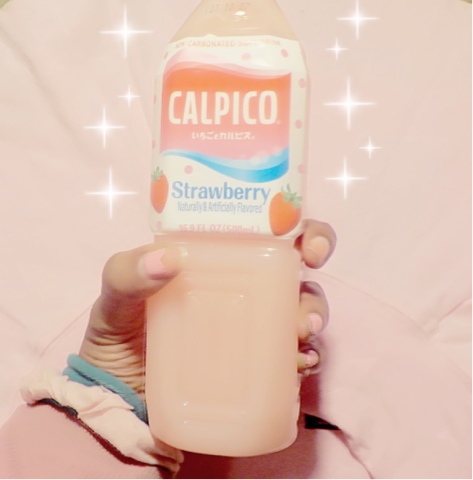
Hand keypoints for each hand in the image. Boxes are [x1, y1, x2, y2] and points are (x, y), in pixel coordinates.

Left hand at [78, 219, 335, 395]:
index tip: (307, 242)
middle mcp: (243, 285)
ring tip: (303, 333)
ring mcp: (253, 324)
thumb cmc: (119, 330)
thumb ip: (127, 272)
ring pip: (301, 308)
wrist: (118, 392)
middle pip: (295, 268)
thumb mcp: (115, 294)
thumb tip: (165, 259)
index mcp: (219, 257)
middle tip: (309, 281)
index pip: (267, 229)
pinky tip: (299, 363)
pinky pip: (293, 354)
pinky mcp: (257, 362)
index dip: (300, 228)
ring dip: (313, 316)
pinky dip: (306, 356)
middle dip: (315, 275)